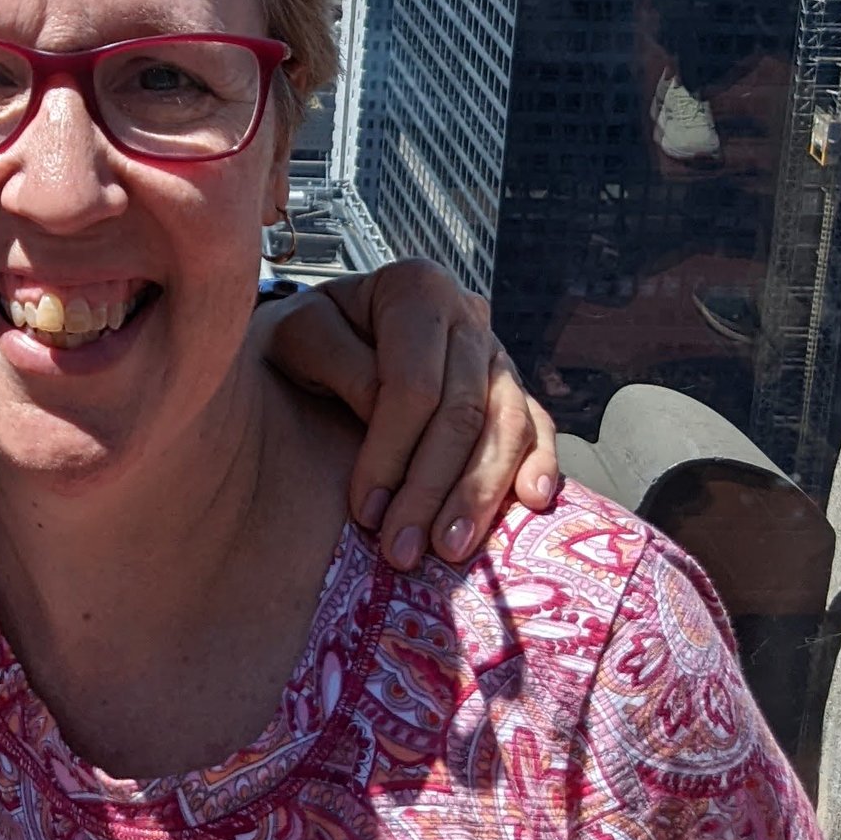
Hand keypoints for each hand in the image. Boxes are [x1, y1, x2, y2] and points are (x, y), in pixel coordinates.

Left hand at [260, 260, 558, 566]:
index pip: (414, 383)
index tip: (366, 511)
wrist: (319, 336)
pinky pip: (538, 425)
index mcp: (415, 289)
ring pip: (506, 425)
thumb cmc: (304, 339)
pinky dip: (541, 462)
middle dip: (433, 488)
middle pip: (464, 411)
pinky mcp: (512, 388)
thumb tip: (385, 412)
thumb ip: (341, 366)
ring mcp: (496, 352)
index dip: (391, 452)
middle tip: (404, 549)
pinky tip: (533, 500)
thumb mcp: (299, 335)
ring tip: (451, 548)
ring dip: (480, 493)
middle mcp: (467, 314)